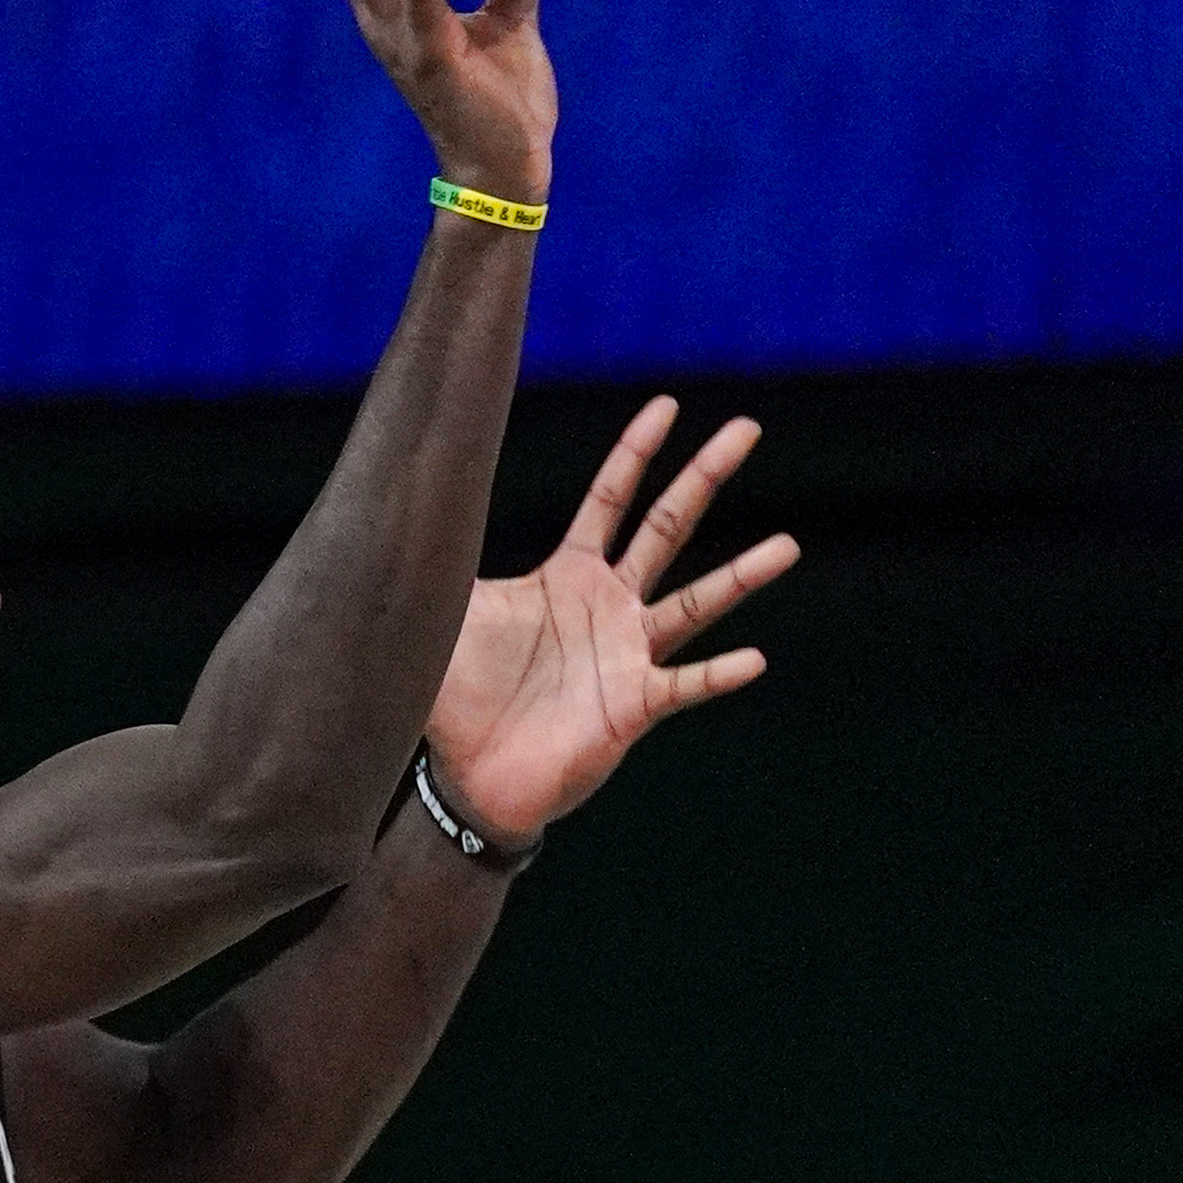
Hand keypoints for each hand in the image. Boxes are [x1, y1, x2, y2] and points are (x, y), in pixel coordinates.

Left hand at [422, 398, 794, 836]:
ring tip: (787, 545)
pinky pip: (685, 685)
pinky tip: (753, 659)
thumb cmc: (460, 697)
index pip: (610, 500)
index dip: (636, 452)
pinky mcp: (635, 706)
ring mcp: (630, 654)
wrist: (471, 777)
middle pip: (667, 527)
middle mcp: (611, 605)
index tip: (668, 405)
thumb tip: (394, 506)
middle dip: (704, 476)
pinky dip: (718, 674)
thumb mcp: (445, 617)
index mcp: (569, 575)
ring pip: (694, 603)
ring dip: (740, 576)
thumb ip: (435, 564)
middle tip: (747, 428)